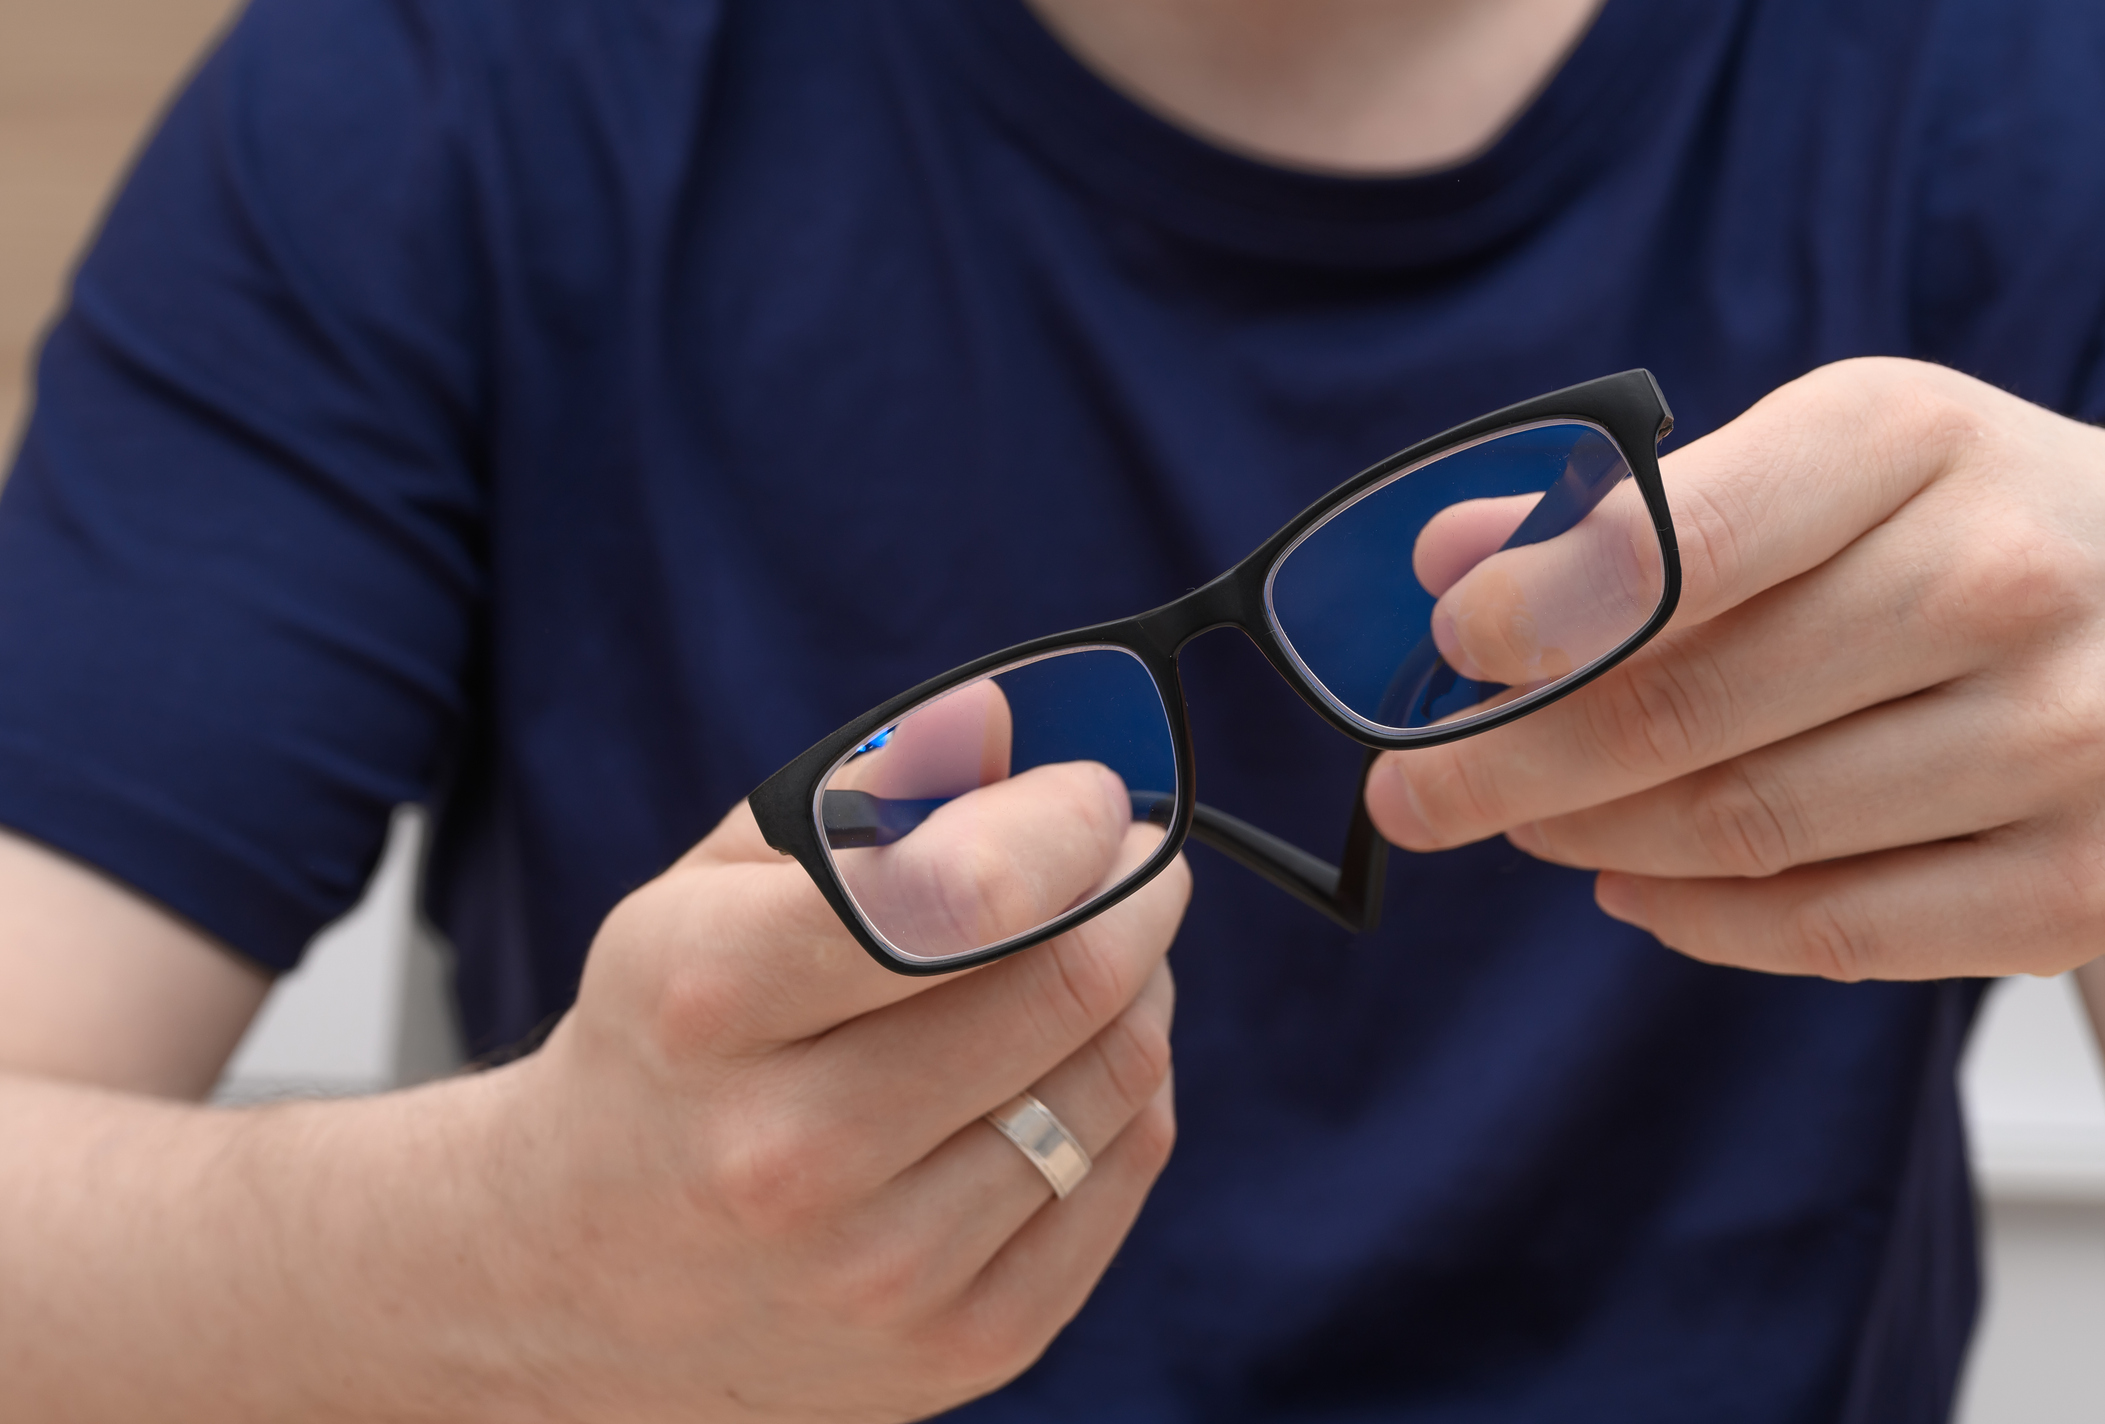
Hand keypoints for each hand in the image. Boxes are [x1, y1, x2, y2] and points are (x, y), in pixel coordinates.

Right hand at [479, 774, 1188, 1420]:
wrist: (574, 1276)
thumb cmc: (665, 1044)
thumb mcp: (708, 891)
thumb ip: (864, 794)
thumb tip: (1026, 730)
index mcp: (709, 1000)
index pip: (959, 895)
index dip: (1067, 823)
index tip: (1098, 793)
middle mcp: (791, 1154)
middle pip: (1068, 984)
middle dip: (1134, 890)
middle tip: (1134, 858)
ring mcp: (883, 1271)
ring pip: (1117, 1076)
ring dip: (1141, 981)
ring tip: (1097, 947)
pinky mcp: (961, 1345)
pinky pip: (1122, 1170)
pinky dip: (1131, 1085)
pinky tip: (1077, 1052)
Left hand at [1364, 357, 2104, 981]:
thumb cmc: (1962, 526)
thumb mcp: (1820, 460)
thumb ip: (1629, 510)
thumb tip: (1442, 560)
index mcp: (1909, 441)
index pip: (1678, 545)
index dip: (1532, 616)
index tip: (1446, 655)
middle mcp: (1999, 581)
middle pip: (1680, 711)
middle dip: (1506, 765)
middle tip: (1413, 793)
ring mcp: (2061, 740)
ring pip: (1741, 827)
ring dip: (1589, 840)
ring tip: (1523, 825)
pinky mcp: (2079, 883)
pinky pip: (1831, 930)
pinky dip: (1698, 920)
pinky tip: (1629, 888)